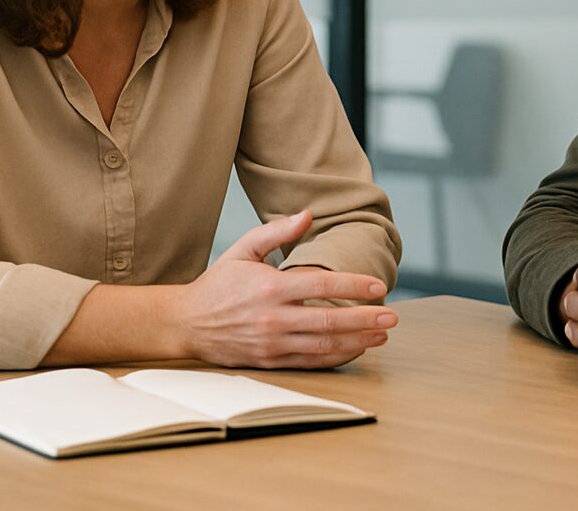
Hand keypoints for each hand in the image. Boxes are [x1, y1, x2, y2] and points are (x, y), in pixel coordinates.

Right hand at [173, 210, 397, 368]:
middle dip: (365, 319)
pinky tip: (356, 350)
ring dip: (357, 341)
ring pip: (323, 345)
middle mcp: (272, 317)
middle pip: (329, 319)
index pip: (321, 284)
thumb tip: (308, 214)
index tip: (379, 286)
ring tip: (381, 335)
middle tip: (392, 316)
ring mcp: (271, 343)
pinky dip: (336, 358)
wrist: (185, 323)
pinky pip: (310, 362)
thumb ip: (276, 232)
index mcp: (270, 287)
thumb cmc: (218, 283)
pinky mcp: (269, 361)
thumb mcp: (243, 250)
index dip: (354, 286)